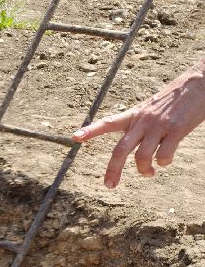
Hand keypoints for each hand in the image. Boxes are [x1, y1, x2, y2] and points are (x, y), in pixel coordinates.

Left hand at [72, 60, 204, 187]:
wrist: (201, 81)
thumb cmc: (177, 97)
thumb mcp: (152, 107)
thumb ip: (141, 124)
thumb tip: (137, 147)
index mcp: (135, 114)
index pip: (108, 122)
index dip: (91, 130)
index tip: (74, 137)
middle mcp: (143, 121)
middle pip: (120, 150)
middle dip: (113, 170)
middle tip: (110, 185)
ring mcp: (159, 126)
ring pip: (141, 157)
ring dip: (144, 170)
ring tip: (149, 174)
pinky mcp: (176, 130)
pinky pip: (164, 155)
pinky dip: (163, 163)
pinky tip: (165, 162)